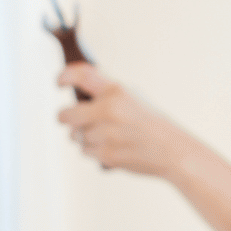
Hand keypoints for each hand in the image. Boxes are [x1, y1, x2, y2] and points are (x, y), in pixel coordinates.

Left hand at [57, 64, 181, 176]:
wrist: (172, 151)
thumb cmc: (152, 124)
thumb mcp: (133, 97)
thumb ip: (107, 94)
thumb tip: (79, 94)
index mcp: (116, 91)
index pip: (81, 75)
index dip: (64, 76)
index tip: (59, 82)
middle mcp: (108, 111)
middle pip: (65, 115)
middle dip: (66, 118)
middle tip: (71, 118)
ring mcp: (106, 134)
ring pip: (75, 136)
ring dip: (84, 136)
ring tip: (106, 135)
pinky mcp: (106, 155)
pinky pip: (85, 152)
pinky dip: (94, 151)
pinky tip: (112, 146)